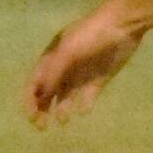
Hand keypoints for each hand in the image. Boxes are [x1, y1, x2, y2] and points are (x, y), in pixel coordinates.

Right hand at [26, 4, 142, 126]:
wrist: (122, 26)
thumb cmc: (90, 35)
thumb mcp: (67, 51)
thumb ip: (53, 72)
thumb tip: (42, 95)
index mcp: (51, 58)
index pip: (35, 83)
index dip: (30, 101)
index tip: (32, 117)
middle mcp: (64, 68)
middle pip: (48, 93)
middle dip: (42, 110)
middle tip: (43, 127)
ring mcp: (81, 74)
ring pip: (66, 97)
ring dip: (61, 109)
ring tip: (64, 119)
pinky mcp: (99, 79)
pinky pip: (88, 97)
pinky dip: (84, 105)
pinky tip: (84, 109)